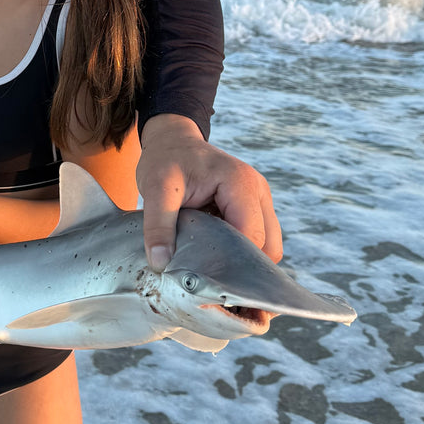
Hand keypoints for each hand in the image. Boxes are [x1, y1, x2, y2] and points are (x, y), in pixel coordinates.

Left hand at [137, 113, 282, 272]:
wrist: (173, 142)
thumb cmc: (166, 160)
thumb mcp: (155, 188)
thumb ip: (158, 226)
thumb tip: (161, 263)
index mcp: (241, 184)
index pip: (252, 239)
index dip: (233, 265)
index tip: (207, 282)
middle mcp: (258, 192)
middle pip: (268, 247)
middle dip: (242, 268)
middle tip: (209, 280)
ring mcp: (260, 200)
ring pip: (268, 247)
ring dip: (242, 261)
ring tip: (210, 267)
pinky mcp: (254, 208)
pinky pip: (258, 240)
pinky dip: (240, 252)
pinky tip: (215, 256)